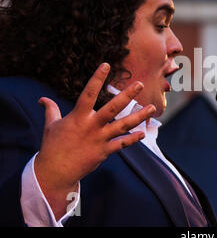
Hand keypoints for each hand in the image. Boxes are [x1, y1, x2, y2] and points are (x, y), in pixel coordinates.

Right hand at [34, 63, 154, 217]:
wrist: (54, 172)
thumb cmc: (52, 146)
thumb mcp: (51, 125)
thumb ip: (51, 110)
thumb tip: (43, 99)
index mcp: (78, 116)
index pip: (89, 93)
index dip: (97, 78)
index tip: (106, 64)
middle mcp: (91, 126)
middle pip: (113, 108)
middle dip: (128, 95)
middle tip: (141, 84)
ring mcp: (99, 139)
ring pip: (123, 126)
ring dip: (139, 117)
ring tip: (152, 108)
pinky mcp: (104, 152)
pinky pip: (121, 144)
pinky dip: (132, 139)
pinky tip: (143, 133)